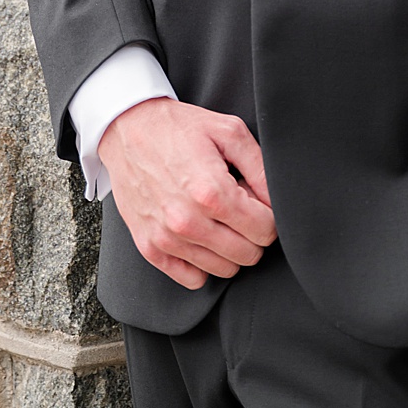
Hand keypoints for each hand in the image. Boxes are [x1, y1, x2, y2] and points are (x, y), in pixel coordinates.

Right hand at [99, 98, 276, 289]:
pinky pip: (192, 279)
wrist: (129, 130)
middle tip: (243, 210)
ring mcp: (166, 238)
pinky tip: (204, 237)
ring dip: (231, 249)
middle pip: (248, 254)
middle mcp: (188, 221)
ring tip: (222, 219)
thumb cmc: (181, 128)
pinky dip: (204, 264)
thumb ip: (261, 167)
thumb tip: (278, 201)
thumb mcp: (230, 132)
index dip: (271, 216)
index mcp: (212, 192)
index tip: (261, 202)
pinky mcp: (149, 248)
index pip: (265, 229)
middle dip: (255, 234)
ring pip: (224, 270)